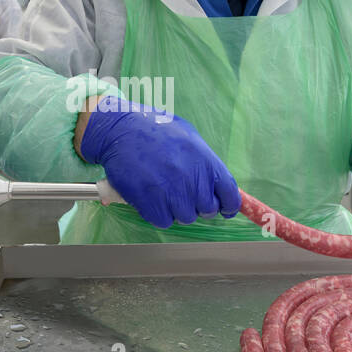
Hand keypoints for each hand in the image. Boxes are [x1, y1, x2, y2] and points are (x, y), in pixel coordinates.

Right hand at [79, 101, 239, 227]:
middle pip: (208, 210)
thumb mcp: (189, 137)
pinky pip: (164, 221)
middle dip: (199, 206)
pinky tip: (153, 199)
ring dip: (178, 210)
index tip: (224, 208)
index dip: (228, 205)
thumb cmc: (155, 130)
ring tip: (166, 193)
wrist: (121, 130)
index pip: (230, 195)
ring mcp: (171, 192)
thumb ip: (206, 162)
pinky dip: (159, 214)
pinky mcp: (150, 202)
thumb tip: (217, 184)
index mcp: (206, 162)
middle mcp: (192, 179)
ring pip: (186, 218)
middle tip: (186, 196)